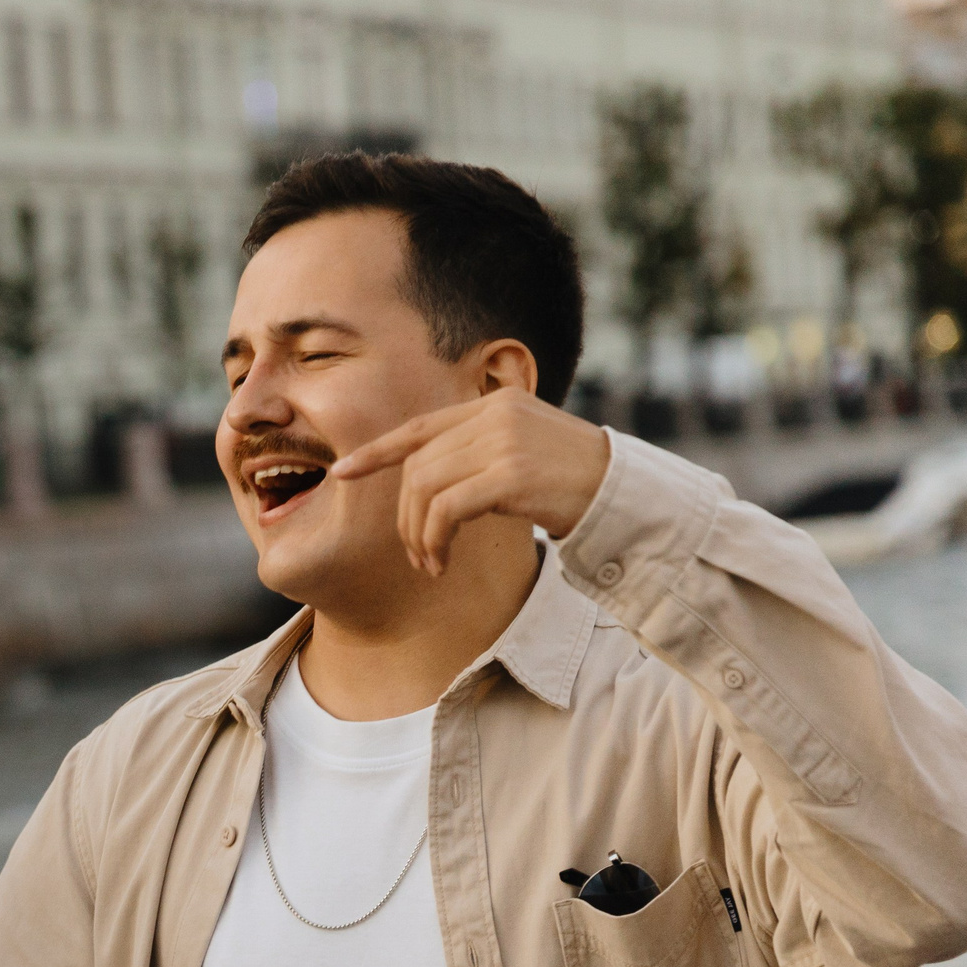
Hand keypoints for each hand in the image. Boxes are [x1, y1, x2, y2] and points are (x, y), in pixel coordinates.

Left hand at [327, 388, 612, 576]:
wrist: (623, 494)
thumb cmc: (572, 481)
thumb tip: (425, 479)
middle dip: (405, 516)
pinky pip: (447, 508)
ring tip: (429, 562)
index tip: (343, 471)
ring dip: (418, 533)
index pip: (421, 426)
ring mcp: (504, 441)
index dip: (377, 450)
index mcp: (495, 404)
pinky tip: (442, 562)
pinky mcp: (511, 473)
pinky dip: (435, 539)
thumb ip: (479, 450)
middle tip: (415, 553)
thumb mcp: (523, 450)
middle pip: (418, 466)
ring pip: (425, 487)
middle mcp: (496, 414)